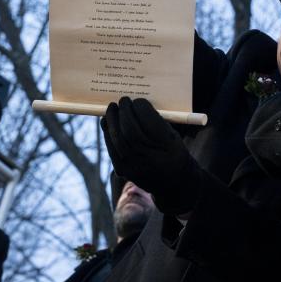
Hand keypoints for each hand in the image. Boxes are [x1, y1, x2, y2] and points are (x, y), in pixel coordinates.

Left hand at [101, 97, 200, 214]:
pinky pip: (111, 148)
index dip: (141, 108)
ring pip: (118, 139)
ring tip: (112, 108)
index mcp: (169, 147)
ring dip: (112, 120)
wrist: (172, 181)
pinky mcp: (123, 170)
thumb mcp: (173, 135)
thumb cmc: (172, 151)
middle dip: (124, 111)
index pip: (150, 122)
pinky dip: (107, 132)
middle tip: (123, 100)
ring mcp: (135, 166)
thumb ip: (157, 121)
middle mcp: (151, 158)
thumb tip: (136, 104)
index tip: (139, 100)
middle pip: (130, 130)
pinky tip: (107, 122)